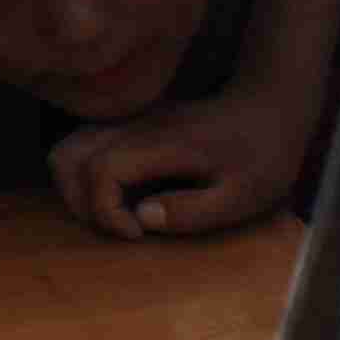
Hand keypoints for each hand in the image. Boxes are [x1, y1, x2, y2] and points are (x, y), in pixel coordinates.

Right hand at [49, 76, 322, 241]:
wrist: (272, 105)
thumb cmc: (264, 154)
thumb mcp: (243, 196)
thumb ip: (191, 210)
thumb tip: (142, 218)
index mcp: (163, 144)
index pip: (101, 171)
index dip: (106, 211)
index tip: (137, 233)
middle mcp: (137, 127)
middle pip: (67, 157)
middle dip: (82, 203)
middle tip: (121, 227)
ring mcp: (131, 122)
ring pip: (68, 148)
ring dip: (76, 188)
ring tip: (115, 215)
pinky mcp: (131, 125)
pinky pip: (84, 145)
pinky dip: (85, 175)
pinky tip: (121, 196)